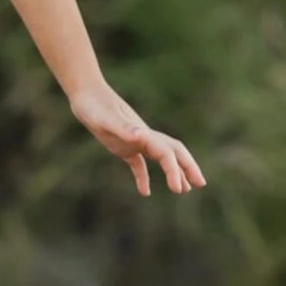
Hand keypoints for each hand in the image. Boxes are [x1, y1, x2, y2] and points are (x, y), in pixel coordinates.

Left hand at [68, 80, 205, 196]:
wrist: (84, 93)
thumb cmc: (94, 105)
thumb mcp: (106, 119)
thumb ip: (124, 127)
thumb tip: (143, 134)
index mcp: (143, 133)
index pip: (166, 155)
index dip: (175, 171)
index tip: (177, 189)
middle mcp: (143, 137)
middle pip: (173, 152)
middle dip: (188, 167)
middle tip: (201, 184)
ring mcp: (134, 141)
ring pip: (160, 157)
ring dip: (173, 172)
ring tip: (183, 189)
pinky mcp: (122, 146)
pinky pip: (138, 163)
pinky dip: (143, 177)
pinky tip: (145, 192)